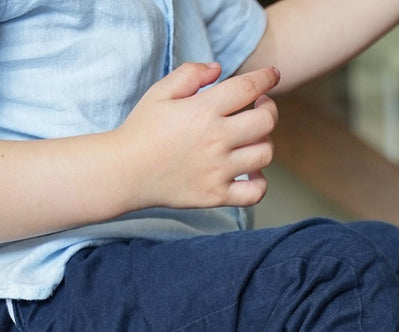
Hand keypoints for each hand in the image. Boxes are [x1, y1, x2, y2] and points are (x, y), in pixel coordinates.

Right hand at [117, 60, 279, 210]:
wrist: (126, 172)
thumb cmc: (142, 130)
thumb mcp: (161, 91)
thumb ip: (191, 74)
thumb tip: (218, 69)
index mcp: (203, 110)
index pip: (248, 88)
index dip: (266, 78)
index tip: (272, 76)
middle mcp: (216, 140)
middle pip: (265, 121)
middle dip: (269, 109)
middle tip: (261, 108)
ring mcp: (219, 170)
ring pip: (265, 154)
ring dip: (265, 142)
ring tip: (253, 139)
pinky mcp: (217, 195)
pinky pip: (255, 193)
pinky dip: (260, 182)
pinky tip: (252, 173)